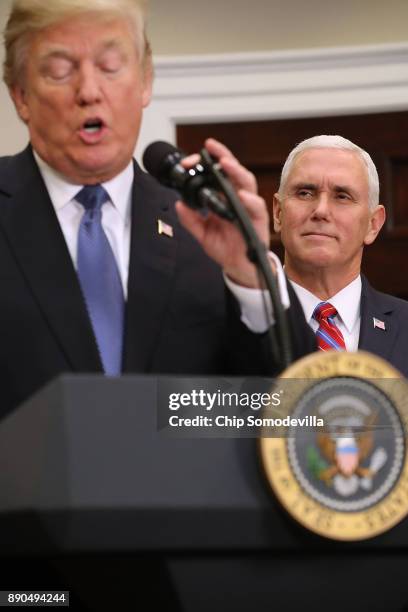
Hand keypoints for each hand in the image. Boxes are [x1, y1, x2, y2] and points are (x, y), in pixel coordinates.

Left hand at [175, 138, 270, 287]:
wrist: (239, 266)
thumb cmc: (225, 246)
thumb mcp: (202, 233)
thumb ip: (190, 219)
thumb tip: (179, 204)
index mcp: (225, 197)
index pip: (217, 173)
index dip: (206, 163)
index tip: (190, 161)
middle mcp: (238, 198)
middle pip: (233, 170)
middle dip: (222, 156)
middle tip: (209, 148)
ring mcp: (249, 207)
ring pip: (247, 182)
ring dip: (236, 171)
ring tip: (225, 163)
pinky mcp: (257, 220)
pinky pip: (256, 207)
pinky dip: (249, 200)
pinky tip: (241, 196)